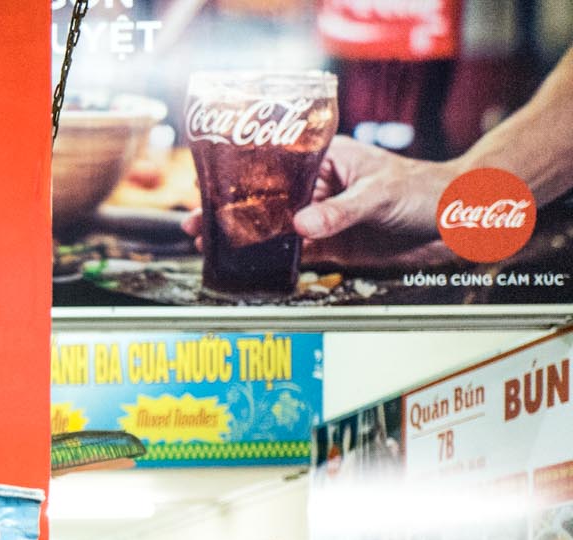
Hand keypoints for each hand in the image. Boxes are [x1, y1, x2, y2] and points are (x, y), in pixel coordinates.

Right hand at [181, 135, 460, 270]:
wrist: (457, 219)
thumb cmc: (424, 189)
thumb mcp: (379, 194)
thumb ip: (339, 212)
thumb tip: (300, 226)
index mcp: (325, 160)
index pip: (274, 167)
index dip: (239, 179)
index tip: (210, 191)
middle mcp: (317, 188)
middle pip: (264, 201)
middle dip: (229, 214)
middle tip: (196, 226)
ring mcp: (322, 218)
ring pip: (272, 229)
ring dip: (243, 240)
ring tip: (208, 247)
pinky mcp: (331, 246)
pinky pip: (293, 254)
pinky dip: (269, 262)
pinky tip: (244, 267)